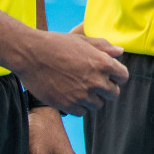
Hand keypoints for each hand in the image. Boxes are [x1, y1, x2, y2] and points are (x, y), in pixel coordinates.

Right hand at [13, 29, 128, 114]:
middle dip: (106, 89)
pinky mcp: (67, 105)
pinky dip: (78, 106)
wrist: (30, 54)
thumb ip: (104, 47)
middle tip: (94, 84)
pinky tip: (70, 96)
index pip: (123, 77)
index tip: (110, 76)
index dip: (117, 76)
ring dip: (92, 99)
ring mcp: (82, 95)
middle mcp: (95, 81)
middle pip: (113, 94)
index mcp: (103, 63)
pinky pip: (82, 112)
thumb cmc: (56, 44)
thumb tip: (119, 52)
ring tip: (80, 89)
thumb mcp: (83, 40)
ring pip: (97, 105)